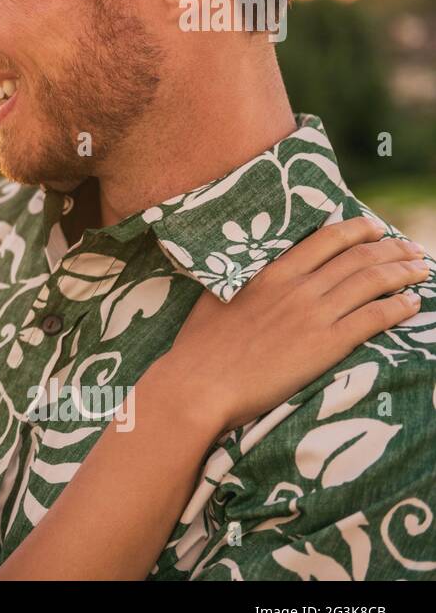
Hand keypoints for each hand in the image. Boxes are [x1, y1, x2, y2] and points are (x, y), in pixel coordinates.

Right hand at [150, 216, 426, 433]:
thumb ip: (241, 281)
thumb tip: (248, 275)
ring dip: (403, 273)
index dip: (357, 230)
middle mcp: (298, 287)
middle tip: (411, 249)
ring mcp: (314, 315)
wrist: (201, 384)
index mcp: (271, 272)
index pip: (326, 239)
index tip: (376, 228)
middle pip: (357, 257)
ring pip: (372, 282)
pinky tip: (412, 304)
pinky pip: (373, 318)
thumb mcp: (215, 298)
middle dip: (391, 249)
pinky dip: (398, 308)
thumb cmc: (199, 347)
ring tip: (421, 269)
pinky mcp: (326, 345)